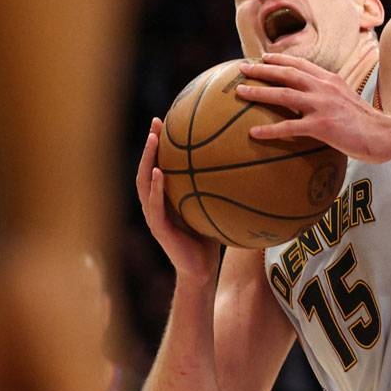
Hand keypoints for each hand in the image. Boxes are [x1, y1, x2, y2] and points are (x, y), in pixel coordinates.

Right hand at [135, 118, 220, 281]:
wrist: (202, 270)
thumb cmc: (210, 238)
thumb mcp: (214, 207)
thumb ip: (221, 189)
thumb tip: (246, 163)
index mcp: (167, 197)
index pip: (159, 164)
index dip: (160, 144)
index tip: (167, 120)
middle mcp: (156, 203)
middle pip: (147, 167)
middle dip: (150, 144)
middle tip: (157, 122)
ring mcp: (154, 215)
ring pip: (144, 182)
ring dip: (147, 160)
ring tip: (154, 140)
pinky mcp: (158, 228)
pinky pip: (154, 205)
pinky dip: (155, 188)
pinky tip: (160, 172)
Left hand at [235, 53, 390, 163]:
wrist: (385, 134)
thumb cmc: (368, 123)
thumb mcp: (349, 100)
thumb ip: (332, 95)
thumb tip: (316, 100)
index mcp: (332, 80)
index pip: (302, 64)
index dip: (281, 59)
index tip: (263, 57)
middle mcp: (325, 88)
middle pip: (287, 73)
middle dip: (262, 69)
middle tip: (242, 69)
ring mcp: (322, 105)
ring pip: (284, 94)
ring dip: (259, 92)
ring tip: (240, 92)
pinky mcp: (322, 125)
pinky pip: (289, 126)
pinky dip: (269, 129)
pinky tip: (253, 133)